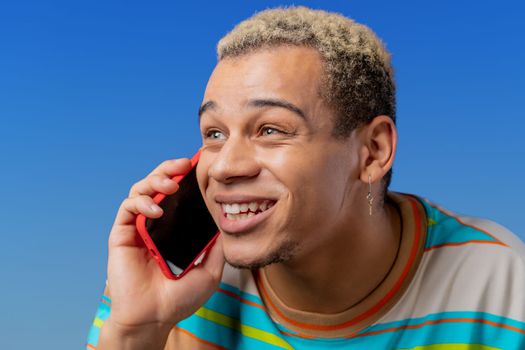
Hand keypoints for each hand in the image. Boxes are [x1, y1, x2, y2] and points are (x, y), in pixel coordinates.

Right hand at [99, 158, 223, 347]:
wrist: (155, 317)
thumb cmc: (179, 298)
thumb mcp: (211, 270)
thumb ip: (218, 246)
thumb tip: (229, 223)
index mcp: (174, 229)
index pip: (178, 195)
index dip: (186, 178)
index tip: (199, 166)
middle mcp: (156, 224)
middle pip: (158, 184)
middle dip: (169, 169)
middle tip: (183, 165)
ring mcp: (139, 227)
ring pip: (141, 189)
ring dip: (155, 180)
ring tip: (170, 185)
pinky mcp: (122, 234)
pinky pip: (128, 208)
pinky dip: (141, 202)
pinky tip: (155, 210)